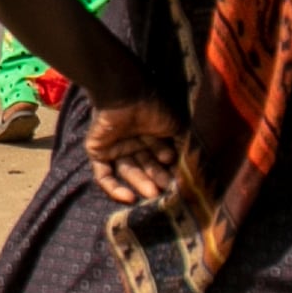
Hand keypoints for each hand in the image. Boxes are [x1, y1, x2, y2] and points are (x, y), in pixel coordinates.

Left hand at [81, 92, 186, 207]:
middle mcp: (132, 143)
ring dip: (140, 183)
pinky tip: (129, 198)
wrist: (124, 94)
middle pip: (144, 167)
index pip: (159, 160)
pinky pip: (104, 175)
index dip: (168, 171)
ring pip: (128, 172)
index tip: (179, 183)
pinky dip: (114, 188)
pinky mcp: (97, 152)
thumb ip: (183, 144)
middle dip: (155, 179)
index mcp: (149, 136)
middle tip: (166, 190)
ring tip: (153, 193)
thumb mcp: (174, 127)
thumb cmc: (151, 107)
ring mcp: (114, 148)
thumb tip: (194, 167)